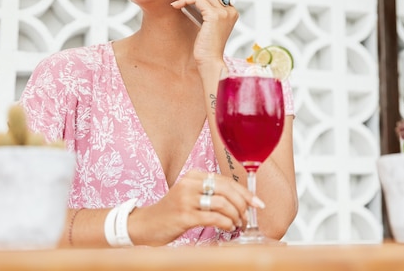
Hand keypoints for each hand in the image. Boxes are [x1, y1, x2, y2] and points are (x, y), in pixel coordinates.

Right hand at [128, 170, 261, 245]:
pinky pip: (214, 217)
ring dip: (235, 216)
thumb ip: (210, 193)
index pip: (226, 180)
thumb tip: (240, 201)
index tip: (257, 203)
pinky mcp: (184, 215)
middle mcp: (190, 183)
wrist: (145, 225)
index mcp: (193, 175)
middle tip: (247, 218)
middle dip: (243, 205)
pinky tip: (227, 228)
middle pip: (227, 190)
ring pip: (223, 203)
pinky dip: (226, 223)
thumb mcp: (190, 196)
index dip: (245, 192)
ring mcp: (186, 199)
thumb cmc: (171, 212)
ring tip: (236, 225)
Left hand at [170, 0, 237, 64]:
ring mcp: (224, 12)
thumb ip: (206, 10)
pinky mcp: (215, 16)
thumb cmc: (206, 46)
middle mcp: (230, 10)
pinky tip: (176, 5)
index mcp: (231, 11)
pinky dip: (184, 0)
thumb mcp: (207, 25)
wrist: (210, 62)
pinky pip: (197, 0)